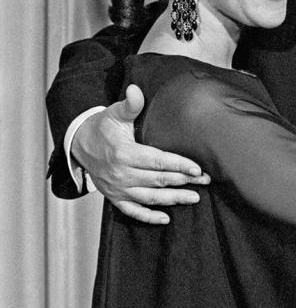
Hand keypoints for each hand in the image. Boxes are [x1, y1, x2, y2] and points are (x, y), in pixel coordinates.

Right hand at [72, 84, 209, 223]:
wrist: (78, 144)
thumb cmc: (102, 127)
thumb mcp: (114, 113)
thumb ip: (129, 105)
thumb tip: (135, 89)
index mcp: (124, 153)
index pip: (157, 161)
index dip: (178, 165)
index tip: (197, 168)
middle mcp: (121, 174)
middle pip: (158, 180)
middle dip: (184, 181)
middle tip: (206, 180)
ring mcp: (118, 188)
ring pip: (150, 198)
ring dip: (173, 199)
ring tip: (195, 197)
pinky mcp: (114, 197)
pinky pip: (132, 211)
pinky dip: (148, 217)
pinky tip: (165, 218)